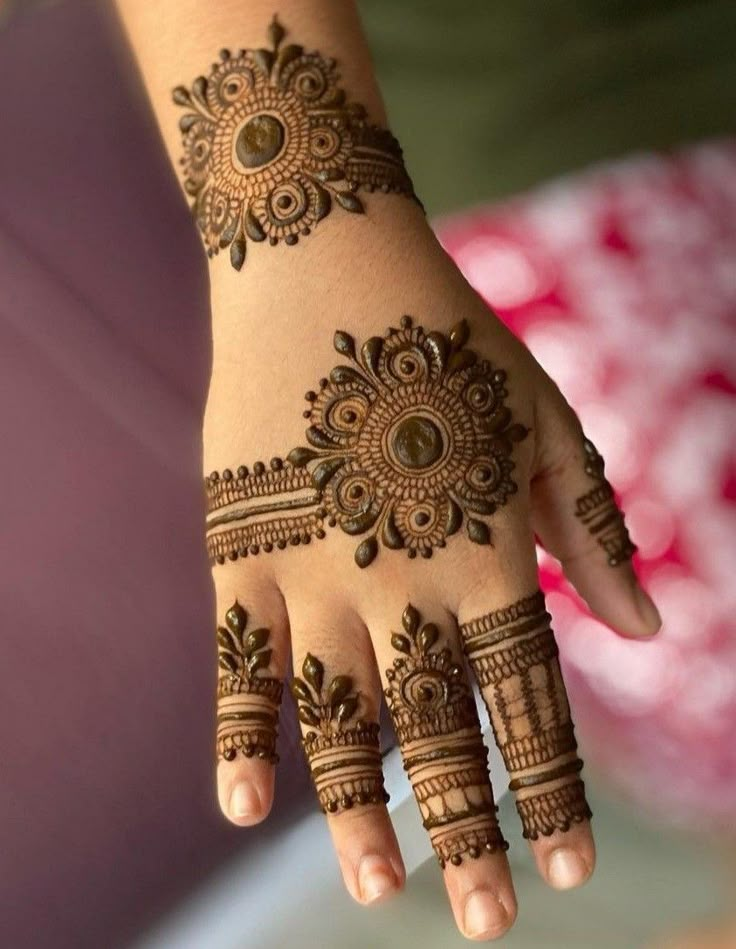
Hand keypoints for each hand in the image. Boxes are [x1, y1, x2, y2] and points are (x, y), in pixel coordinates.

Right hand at [204, 204, 659, 940]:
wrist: (327, 269)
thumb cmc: (444, 342)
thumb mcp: (540, 419)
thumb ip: (588, 526)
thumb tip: (647, 627)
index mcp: (486, 546)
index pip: (529, 695)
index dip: (551, 786)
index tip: (570, 865)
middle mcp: (404, 574)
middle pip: (438, 727)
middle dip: (466, 828)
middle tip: (485, 919)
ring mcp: (316, 566)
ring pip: (340, 713)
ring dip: (359, 809)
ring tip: (379, 889)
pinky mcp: (244, 548)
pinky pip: (239, 658)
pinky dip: (240, 733)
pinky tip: (247, 807)